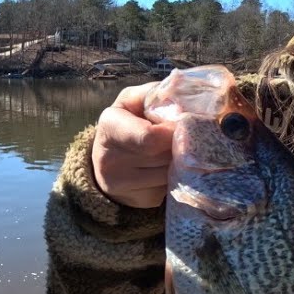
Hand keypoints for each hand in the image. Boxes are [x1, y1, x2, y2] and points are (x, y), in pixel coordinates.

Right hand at [92, 82, 174, 207]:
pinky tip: (169, 169)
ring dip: (181, 161)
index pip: (149, 137)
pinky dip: (177, 176)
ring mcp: (120, 183)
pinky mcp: (136, 199)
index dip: (173, 132)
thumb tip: (184, 97)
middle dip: (179, 145)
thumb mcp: (137, 101)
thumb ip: (158, 94)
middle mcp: (109, 157)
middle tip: (181, 137)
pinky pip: (170, 187)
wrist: (111, 161)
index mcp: (110, 124)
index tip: (182, 125)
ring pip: (171, 171)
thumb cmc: (132, 123)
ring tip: (172, 152)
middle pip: (166, 154)